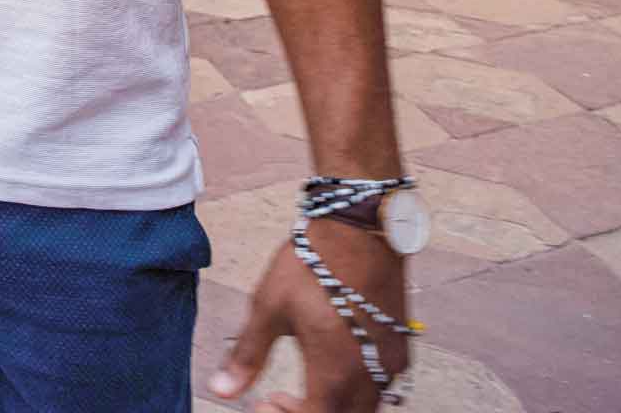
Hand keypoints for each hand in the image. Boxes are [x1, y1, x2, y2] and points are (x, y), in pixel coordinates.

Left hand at [208, 228, 410, 409]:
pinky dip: (352, 393)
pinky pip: (379, 388)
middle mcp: (370, 376)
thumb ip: (248, 355)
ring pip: (363, 409)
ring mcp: (390, 363)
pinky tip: (328, 367)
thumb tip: (221, 390)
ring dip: (332, 407)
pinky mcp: (399, 347)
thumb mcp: (269, 308)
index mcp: (336, 374)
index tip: (262, 403)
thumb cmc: (312, 263)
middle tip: (277, 400)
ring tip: (301, 387)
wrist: (359, 226)